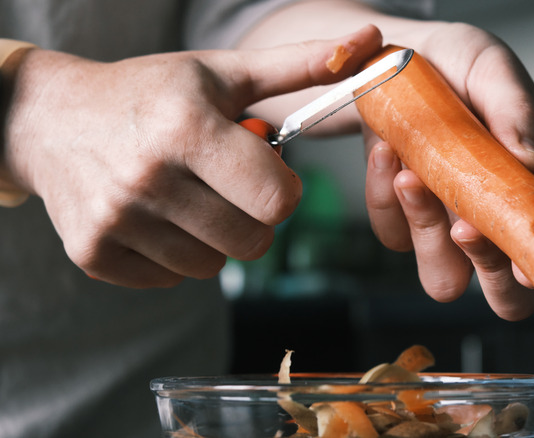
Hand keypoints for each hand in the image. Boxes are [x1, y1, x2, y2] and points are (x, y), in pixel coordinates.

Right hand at [2, 26, 381, 287]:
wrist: (51, 118)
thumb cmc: (151, 93)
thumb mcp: (224, 73)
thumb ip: (300, 66)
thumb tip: (370, 44)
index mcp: (188, 128)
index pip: (278, 199)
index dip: (284, 189)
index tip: (266, 171)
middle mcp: (148, 177)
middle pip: (252, 241)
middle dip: (255, 217)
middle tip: (229, 187)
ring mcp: (116, 220)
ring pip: (213, 265)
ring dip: (215, 237)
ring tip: (191, 197)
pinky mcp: (93, 253)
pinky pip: (170, 279)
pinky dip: (175, 255)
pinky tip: (158, 216)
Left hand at [364, 23, 533, 320]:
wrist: (398, 57)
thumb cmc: (458, 62)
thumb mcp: (491, 69)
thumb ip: (516, 114)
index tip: (521, 266)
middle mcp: (496, 216)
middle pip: (506, 296)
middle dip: (486, 269)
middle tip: (464, 226)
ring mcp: (447, 222)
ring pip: (442, 276)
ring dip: (424, 228)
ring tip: (409, 172)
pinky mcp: (404, 218)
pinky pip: (392, 234)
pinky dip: (383, 197)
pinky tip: (386, 151)